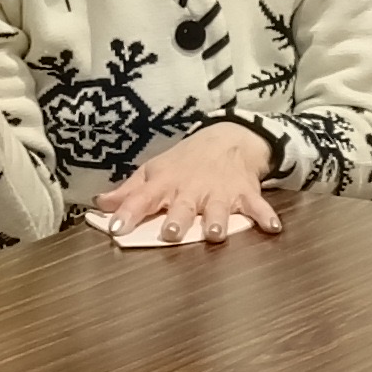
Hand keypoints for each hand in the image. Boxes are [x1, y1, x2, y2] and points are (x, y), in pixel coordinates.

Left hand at [93, 122, 280, 244]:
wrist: (228, 137)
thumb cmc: (185, 161)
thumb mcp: (154, 171)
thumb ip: (129, 192)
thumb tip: (99, 204)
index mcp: (165, 184)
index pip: (142, 198)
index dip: (128, 213)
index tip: (115, 229)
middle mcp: (191, 189)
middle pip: (183, 206)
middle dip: (178, 220)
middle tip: (171, 233)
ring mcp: (220, 192)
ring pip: (219, 209)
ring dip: (218, 220)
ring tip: (215, 234)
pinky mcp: (245, 194)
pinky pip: (258, 206)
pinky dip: (266, 215)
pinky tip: (272, 227)